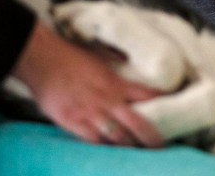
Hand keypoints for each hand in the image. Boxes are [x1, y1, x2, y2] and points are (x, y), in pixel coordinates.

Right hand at [11, 21, 163, 147]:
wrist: (43, 60)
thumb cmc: (69, 56)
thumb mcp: (99, 58)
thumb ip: (114, 68)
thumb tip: (127, 67)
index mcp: (115, 82)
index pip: (146, 95)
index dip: (161, 105)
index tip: (172, 111)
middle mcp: (106, 99)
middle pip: (136, 123)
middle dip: (151, 138)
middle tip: (161, 148)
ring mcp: (90, 113)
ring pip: (117, 137)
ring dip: (129, 148)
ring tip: (140, 157)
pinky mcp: (72, 122)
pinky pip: (92, 141)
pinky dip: (103, 149)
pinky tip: (111, 156)